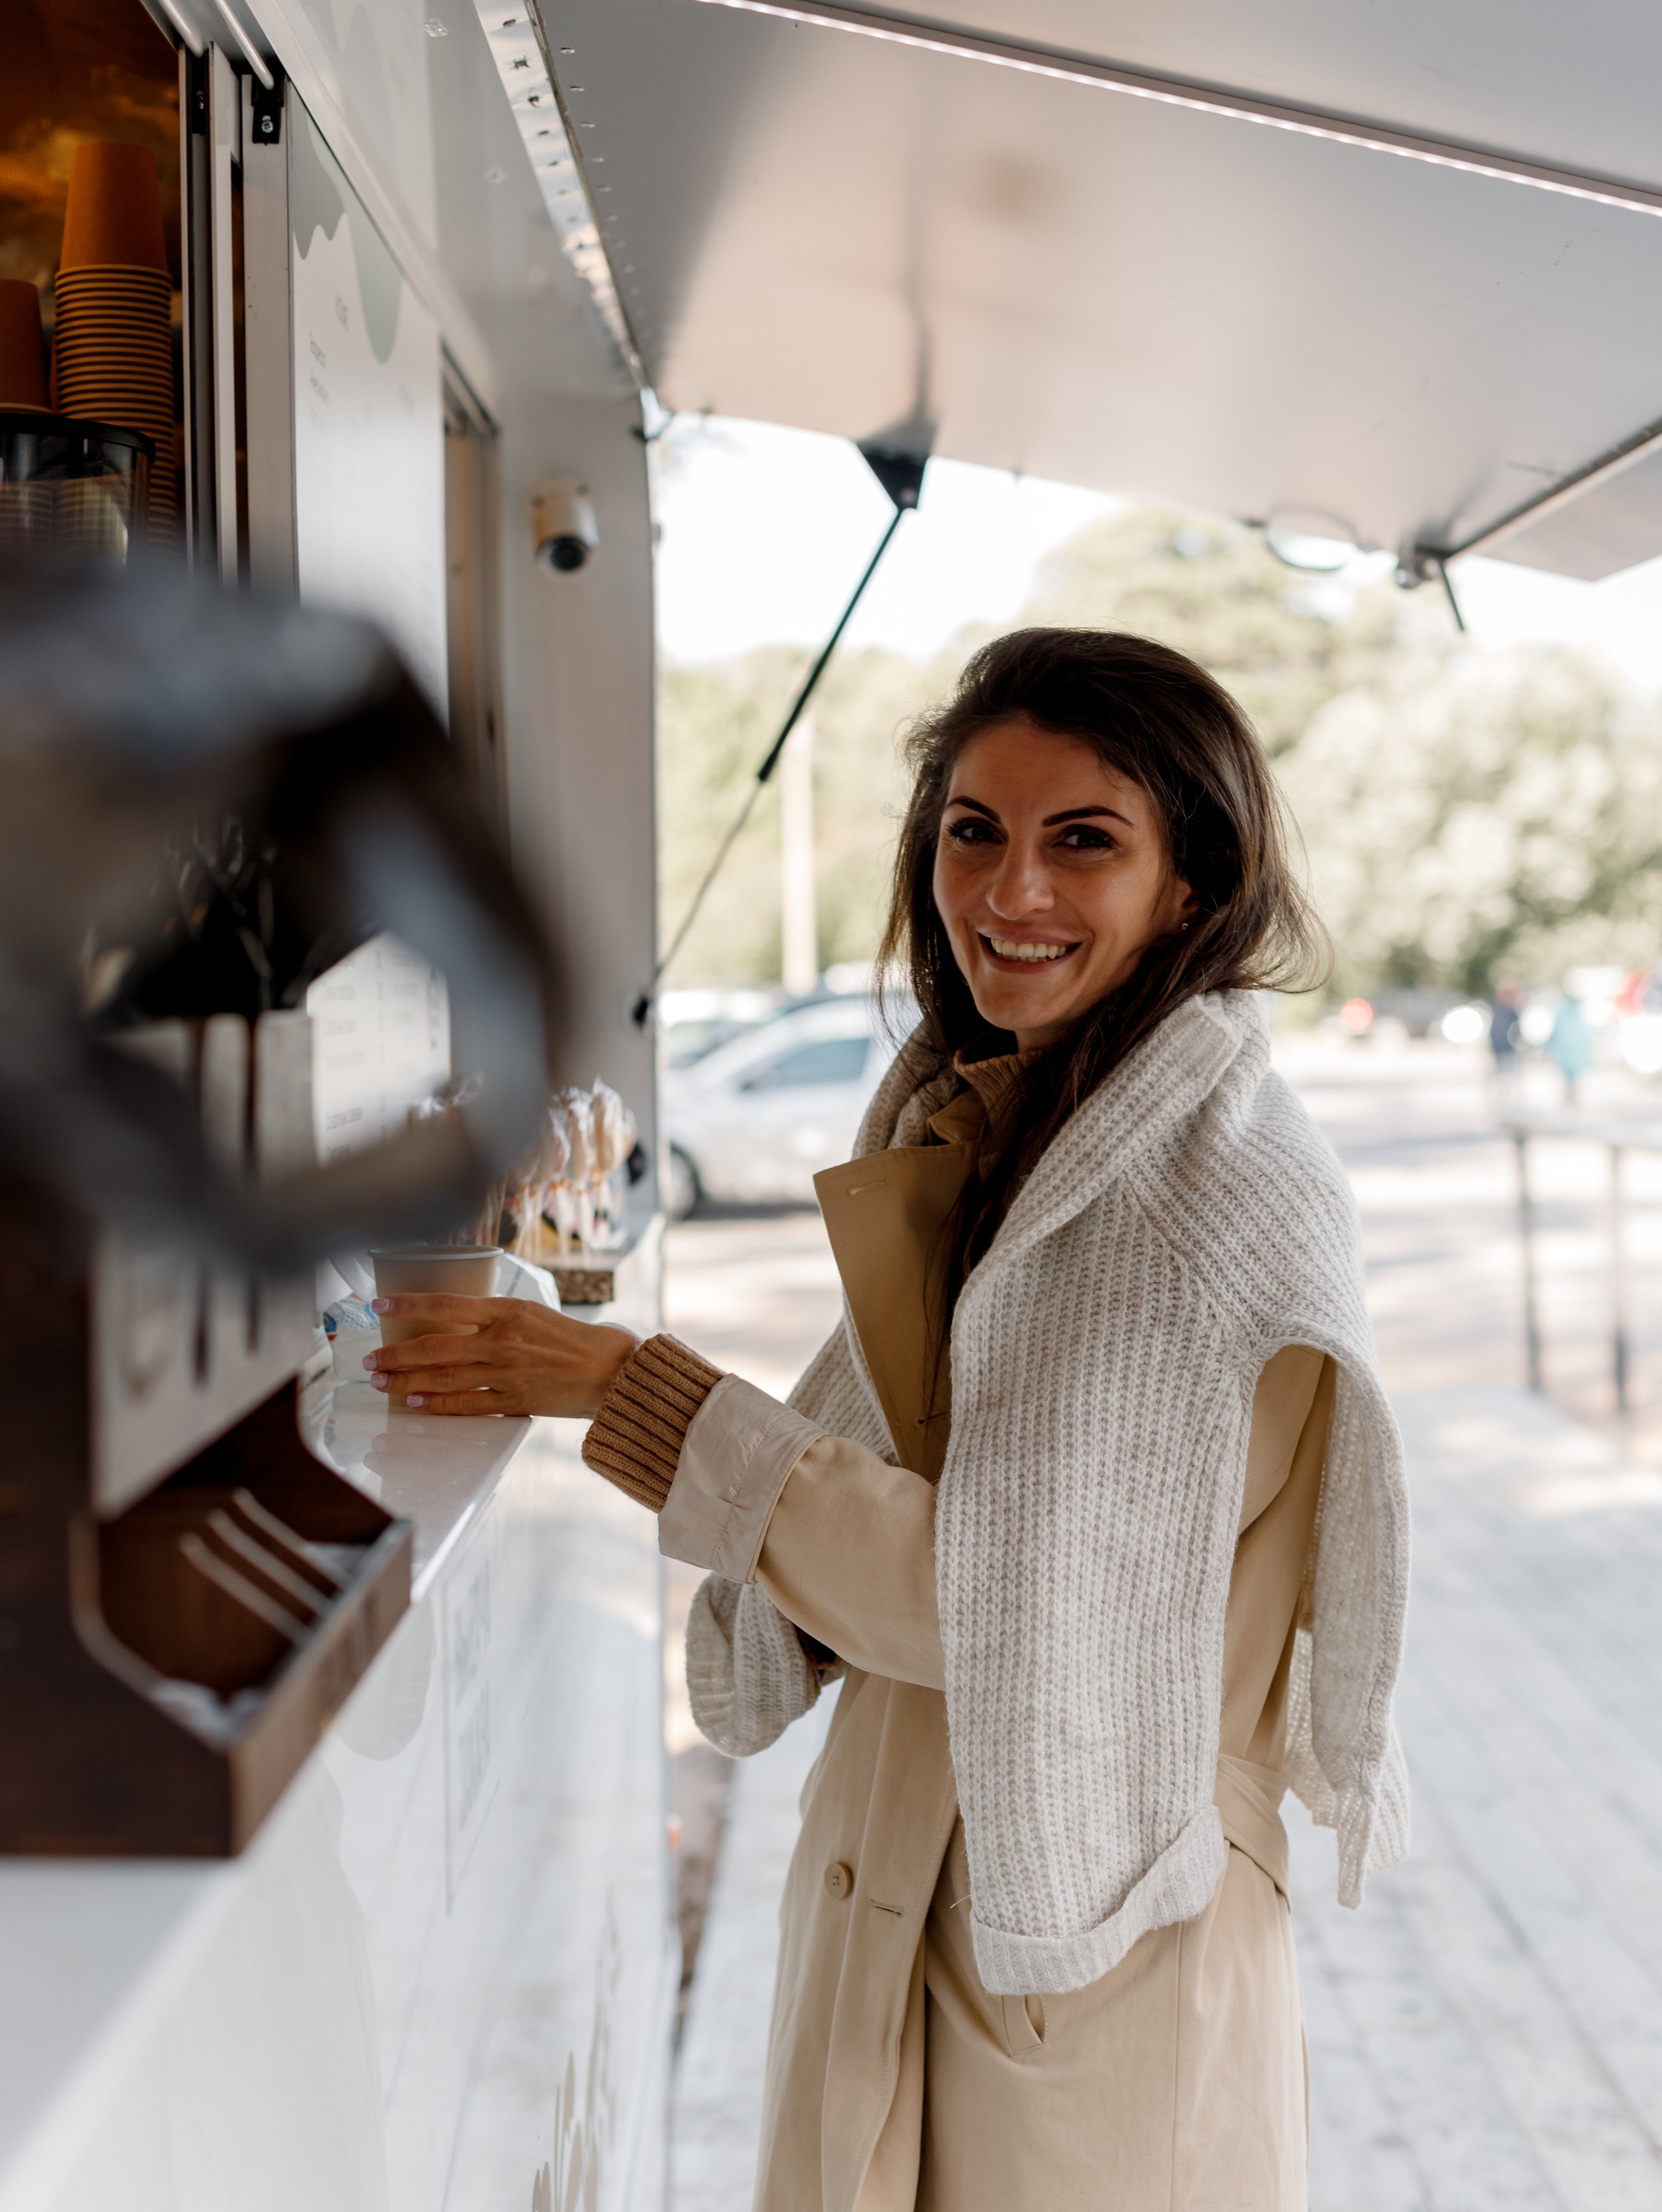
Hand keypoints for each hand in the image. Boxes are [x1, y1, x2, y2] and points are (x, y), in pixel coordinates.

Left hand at [361, 1294, 638, 1417]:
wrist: (613, 1370)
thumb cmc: (575, 1339)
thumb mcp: (535, 1312)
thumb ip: (498, 1317)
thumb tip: (458, 1320)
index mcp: (508, 1309)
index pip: (445, 1302)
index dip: (408, 1304)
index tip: (378, 1305)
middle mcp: (503, 1338)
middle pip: (435, 1345)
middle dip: (397, 1354)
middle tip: (369, 1360)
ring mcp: (507, 1371)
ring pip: (445, 1377)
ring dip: (408, 1381)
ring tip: (382, 1383)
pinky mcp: (515, 1399)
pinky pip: (467, 1404)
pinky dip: (437, 1405)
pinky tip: (415, 1404)